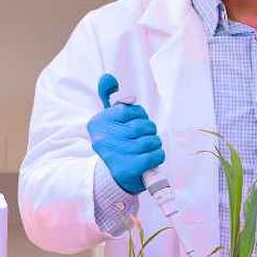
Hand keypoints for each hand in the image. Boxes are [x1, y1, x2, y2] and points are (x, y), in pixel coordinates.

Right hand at [86, 74, 164, 193]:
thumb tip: (109, 78)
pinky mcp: (128, 169)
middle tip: (145, 137)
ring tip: (148, 148)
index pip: (128, 109)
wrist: (113, 178)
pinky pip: (155, 154)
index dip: (139, 115)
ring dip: (155, 144)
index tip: (136, 123)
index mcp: (97, 123)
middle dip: (149, 130)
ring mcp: (115, 154)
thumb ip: (107, 95)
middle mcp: (103, 138)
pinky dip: (158, 155)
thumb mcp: (108, 119)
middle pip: (142, 125)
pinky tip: (152, 157)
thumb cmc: (116, 142)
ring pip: (151, 140)